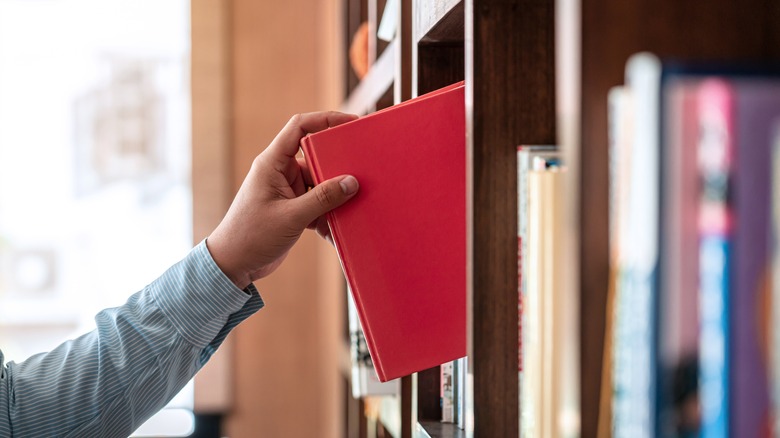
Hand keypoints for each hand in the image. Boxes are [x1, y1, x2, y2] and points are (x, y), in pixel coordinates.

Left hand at [206, 111, 359, 288]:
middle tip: (361, 173)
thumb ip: (322, 199)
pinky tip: (337, 230)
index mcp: (272, 164)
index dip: (325, 119)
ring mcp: (287, 191)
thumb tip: (351, 183)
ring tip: (352, 207)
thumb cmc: (250, 237)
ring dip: (335, 197)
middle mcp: (280, 173)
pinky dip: (328, 215)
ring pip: (320, 184)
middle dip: (338, 167)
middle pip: (316, 157)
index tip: (350, 122)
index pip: (300, 128)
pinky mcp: (292, 209)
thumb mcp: (291, 217)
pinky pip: (318, 204)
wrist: (233, 265)